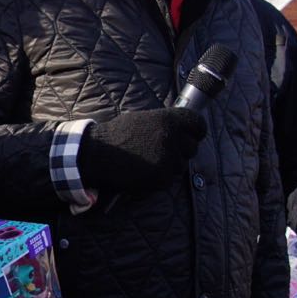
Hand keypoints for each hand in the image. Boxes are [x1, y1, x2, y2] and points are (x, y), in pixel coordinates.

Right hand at [78, 108, 207, 191]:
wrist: (97, 154)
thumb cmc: (117, 135)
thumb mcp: (143, 119)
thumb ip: (165, 123)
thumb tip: (182, 128)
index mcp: (168, 119)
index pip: (198, 124)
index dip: (196, 131)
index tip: (192, 135)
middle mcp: (172, 137)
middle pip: (192, 147)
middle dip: (181, 151)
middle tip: (162, 151)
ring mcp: (168, 158)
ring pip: (182, 165)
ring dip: (170, 165)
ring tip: (149, 161)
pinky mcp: (162, 177)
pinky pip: (170, 178)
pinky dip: (160, 177)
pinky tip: (145, 171)